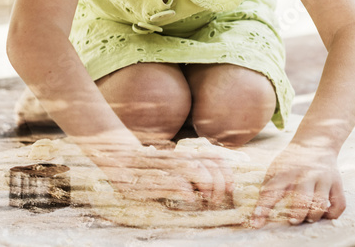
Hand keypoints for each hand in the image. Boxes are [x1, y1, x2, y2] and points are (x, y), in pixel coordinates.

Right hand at [99, 148, 234, 210]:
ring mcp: (169, 167)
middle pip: (211, 165)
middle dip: (220, 183)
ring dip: (207, 184)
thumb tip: (214, 184)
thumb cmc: (152, 168)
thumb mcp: (174, 165)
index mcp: (188, 155)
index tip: (231, 188)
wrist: (122, 160)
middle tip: (216, 199)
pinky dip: (187, 191)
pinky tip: (189, 199)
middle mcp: (181, 158)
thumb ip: (192, 167)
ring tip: (206, 198)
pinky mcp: (155, 179)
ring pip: (197, 169)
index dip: (228, 173)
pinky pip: (177, 183)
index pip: (216, 158)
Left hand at [250, 143, 345, 226]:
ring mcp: (323, 178)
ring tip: (307, 217)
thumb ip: (267, 189)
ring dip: (313, 216)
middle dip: (296, 215)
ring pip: (321, 204)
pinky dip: (332, 214)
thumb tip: (256, 217)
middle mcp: (306, 174)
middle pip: (302, 199)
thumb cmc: (292, 161)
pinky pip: (339, 204)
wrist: (317, 141)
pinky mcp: (337, 182)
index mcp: (286, 171)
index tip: (257, 224)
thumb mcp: (276, 168)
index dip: (263, 209)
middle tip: (292, 220)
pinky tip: (323, 213)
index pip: (272, 191)